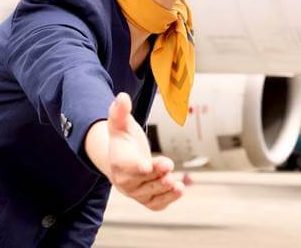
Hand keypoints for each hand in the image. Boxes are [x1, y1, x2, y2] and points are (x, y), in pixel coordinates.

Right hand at [107, 93, 184, 210]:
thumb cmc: (122, 140)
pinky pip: (157, 204)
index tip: (147, 166)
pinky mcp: (147, 200)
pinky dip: (168, 200)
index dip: (138, 168)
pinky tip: (180, 189)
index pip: (129, 167)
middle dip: (157, 175)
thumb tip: (122, 97)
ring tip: (178, 184)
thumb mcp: (120, 124)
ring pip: (151, 195)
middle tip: (169, 167)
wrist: (121, 160)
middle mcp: (125, 182)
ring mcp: (136, 193)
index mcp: (119, 162)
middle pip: (143, 182)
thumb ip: (120, 112)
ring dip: (165, 190)